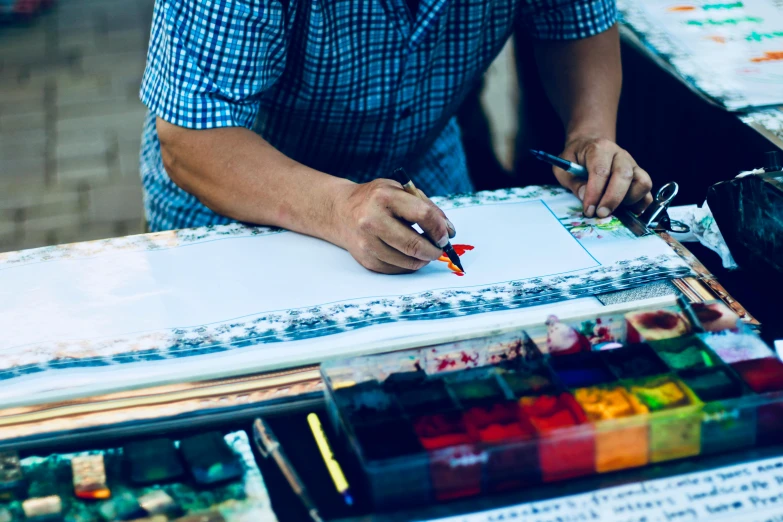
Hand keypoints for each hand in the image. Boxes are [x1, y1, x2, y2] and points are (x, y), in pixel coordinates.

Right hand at [330, 179, 455, 273]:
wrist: (341, 211)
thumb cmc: (376, 199)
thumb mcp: (399, 191)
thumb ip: (427, 207)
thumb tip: (449, 232)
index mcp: (384, 197)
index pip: (423, 215)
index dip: (439, 228)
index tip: (446, 235)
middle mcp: (372, 220)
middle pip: (414, 244)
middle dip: (434, 250)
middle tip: (440, 249)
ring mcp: (367, 242)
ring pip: (407, 261)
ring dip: (423, 259)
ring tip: (425, 251)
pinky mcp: (365, 259)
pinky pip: (396, 269)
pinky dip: (408, 264)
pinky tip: (408, 255)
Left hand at [554, 136, 652, 217]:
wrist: (588, 146)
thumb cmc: (575, 159)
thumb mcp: (564, 168)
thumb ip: (574, 182)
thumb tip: (585, 198)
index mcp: (600, 149)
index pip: (601, 171)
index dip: (595, 193)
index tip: (588, 210)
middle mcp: (620, 155)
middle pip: (624, 176)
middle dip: (612, 199)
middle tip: (600, 214)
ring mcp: (633, 165)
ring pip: (642, 183)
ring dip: (629, 200)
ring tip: (613, 208)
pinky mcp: (639, 176)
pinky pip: (648, 192)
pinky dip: (640, 204)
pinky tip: (625, 211)